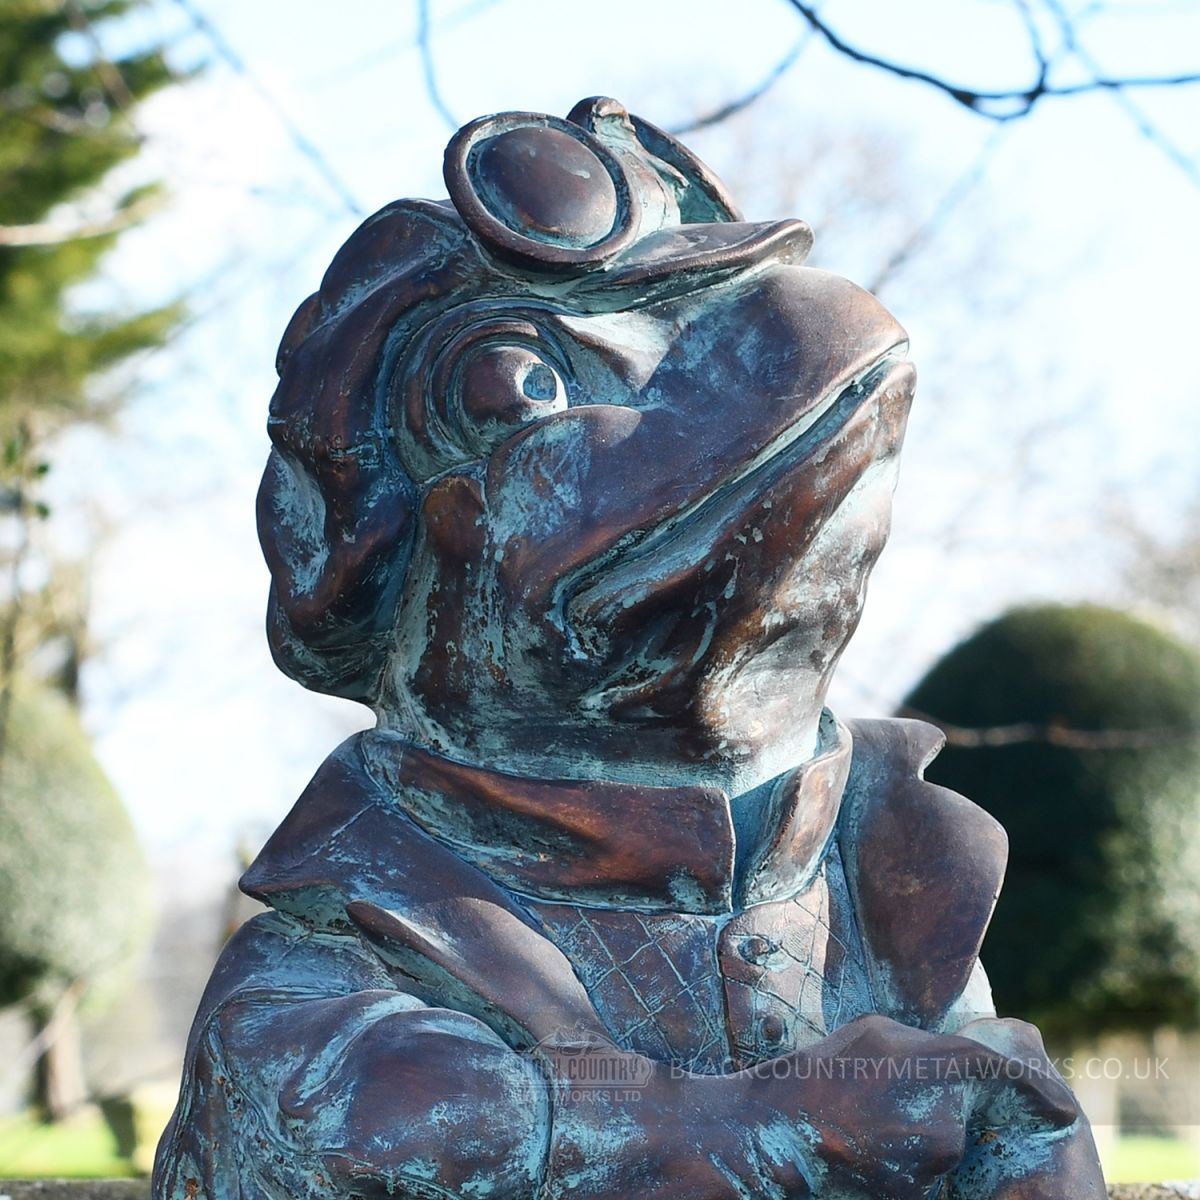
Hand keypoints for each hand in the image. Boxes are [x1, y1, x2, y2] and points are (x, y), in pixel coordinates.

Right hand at [753, 1014, 1078, 1197]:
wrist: (762, 1136)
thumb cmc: (811, 1080)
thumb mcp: (868, 1038)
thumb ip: (921, 1047)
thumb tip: (959, 1059)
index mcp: (928, 1067)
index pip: (1000, 1073)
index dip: (1036, 1089)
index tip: (1063, 1107)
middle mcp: (939, 1119)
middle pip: (968, 1118)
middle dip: (950, 1117)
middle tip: (897, 1113)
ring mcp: (926, 1165)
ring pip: (944, 1152)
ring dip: (919, 1144)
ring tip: (863, 1130)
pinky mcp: (912, 1197)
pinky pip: (925, 1181)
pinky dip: (905, 1172)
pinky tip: (864, 1158)